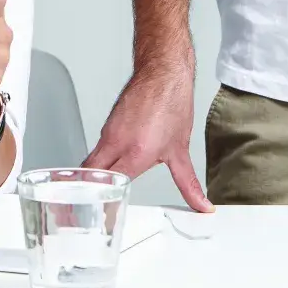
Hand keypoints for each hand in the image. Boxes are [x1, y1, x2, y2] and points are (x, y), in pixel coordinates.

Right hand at [83, 64, 212, 212]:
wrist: (163, 72)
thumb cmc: (172, 103)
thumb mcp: (181, 150)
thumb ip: (187, 183)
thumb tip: (201, 204)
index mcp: (137, 152)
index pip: (110, 186)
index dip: (105, 203)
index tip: (105, 215)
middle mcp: (117, 143)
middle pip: (90, 176)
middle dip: (87, 193)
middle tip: (87, 210)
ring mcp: (109, 132)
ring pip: (91, 162)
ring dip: (92, 179)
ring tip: (94, 194)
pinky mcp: (107, 125)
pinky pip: (97, 149)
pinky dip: (98, 162)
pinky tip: (106, 168)